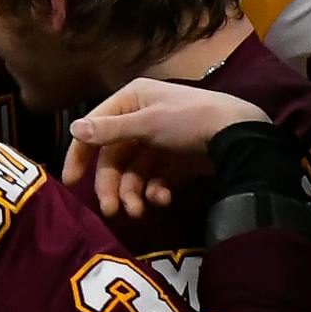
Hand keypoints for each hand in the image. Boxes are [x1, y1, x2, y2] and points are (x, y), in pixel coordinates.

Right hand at [63, 78, 267, 219]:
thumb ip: (109, 130)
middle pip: (115, 156)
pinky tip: (164, 199)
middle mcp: (141, 118)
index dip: (81, 154)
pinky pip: (155, 178)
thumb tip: (73, 129)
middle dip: (112, 184)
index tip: (71, 182)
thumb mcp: (146, 123)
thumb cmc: (188, 121)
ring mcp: (160, 141)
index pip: (95, 128)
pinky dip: (155, 190)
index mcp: (131, 100)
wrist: (239, 136)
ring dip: (132, 192)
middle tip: (112, 210)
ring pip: (134, 171)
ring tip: (139, 211)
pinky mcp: (177, 160)